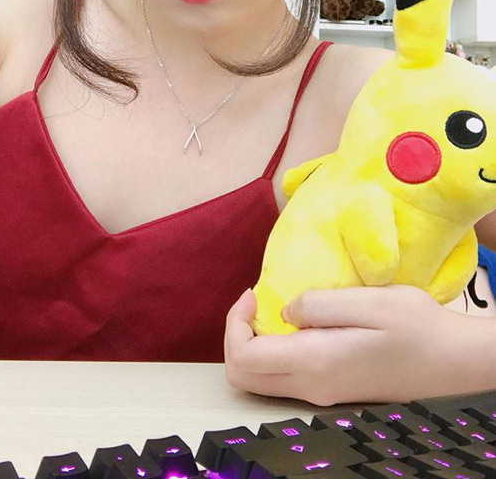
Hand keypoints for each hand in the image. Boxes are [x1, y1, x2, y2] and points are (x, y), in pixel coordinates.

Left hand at [224, 284, 481, 405]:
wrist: (452, 360)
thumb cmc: (415, 325)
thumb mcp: (368, 300)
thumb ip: (318, 304)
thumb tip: (283, 310)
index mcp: (313, 362)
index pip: (243, 359)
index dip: (234, 324)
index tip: (252, 294)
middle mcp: (311, 386)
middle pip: (244, 377)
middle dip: (237, 336)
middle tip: (256, 301)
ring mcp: (322, 393)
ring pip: (261, 381)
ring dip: (254, 344)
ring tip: (274, 309)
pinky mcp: (332, 390)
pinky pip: (283, 378)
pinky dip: (274, 352)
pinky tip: (297, 325)